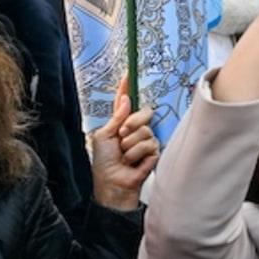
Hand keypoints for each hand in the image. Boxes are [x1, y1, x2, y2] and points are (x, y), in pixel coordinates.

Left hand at [89, 81, 158, 210]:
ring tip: (125, 156)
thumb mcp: (104, 136)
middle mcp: (136, 129)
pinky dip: (137, 154)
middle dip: (131, 123)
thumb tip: (126, 100)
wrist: (113, 183)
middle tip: (122, 135)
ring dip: (130, 145)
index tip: (128, 75)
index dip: (127, 89)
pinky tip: (133, 163)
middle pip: (143, 113)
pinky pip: (149, 145)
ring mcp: (146, 140)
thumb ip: (117, 117)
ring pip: (145, 131)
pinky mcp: (154, 152)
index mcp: (121, 123)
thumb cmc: (104, 163)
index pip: (126, 102)